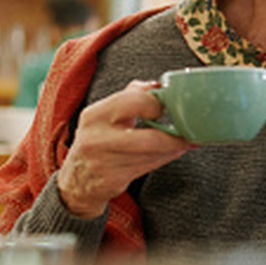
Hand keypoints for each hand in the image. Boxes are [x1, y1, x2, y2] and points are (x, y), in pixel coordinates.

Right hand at [56, 80, 195, 216]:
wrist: (77, 180)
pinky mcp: (114, 180)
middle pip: (149, 137)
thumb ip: (131, 95)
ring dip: (175, 146)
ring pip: (153, 154)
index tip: (169, 105)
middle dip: (173, 134)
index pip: (134, 101)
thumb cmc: (99, 139)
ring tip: (189, 139)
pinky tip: (176, 150)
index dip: (157, 103)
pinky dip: (166, 157)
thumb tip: (159, 84)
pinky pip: (149, 166)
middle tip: (188, 128)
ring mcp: (105, 162)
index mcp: (95, 115)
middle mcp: (96, 139)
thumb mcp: (105, 113)